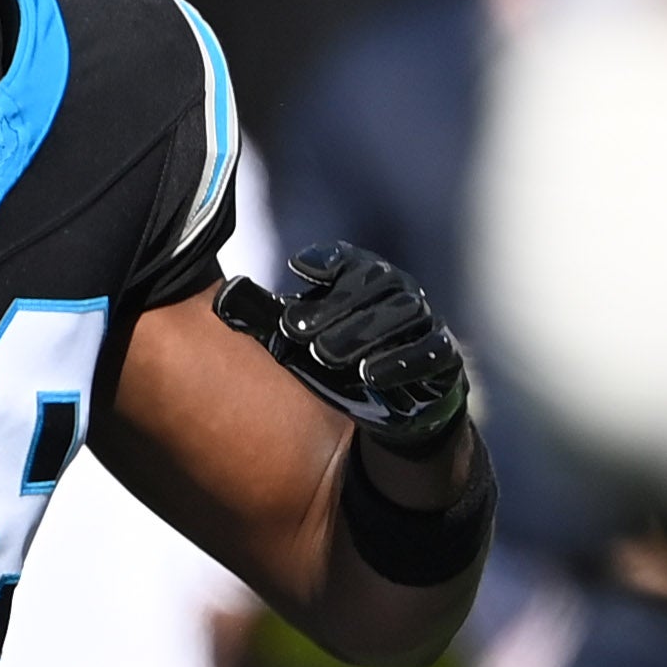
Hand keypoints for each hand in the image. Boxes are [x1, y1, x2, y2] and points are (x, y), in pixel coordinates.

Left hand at [214, 242, 466, 455]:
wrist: (395, 405)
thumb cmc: (340, 357)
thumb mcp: (303, 337)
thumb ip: (269, 316)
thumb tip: (223, 300)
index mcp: (368, 279)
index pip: (352, 261)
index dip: (329, 260)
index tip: (298, 269)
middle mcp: (401, 293)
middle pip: (375, 287)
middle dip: (333, 308)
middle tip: (294, 330)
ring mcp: (426, 323)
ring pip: (404, 316)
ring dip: (363, 333)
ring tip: (325, 354)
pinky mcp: (444, 358)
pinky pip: (431, 353)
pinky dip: (402, 363)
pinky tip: (370, 376)